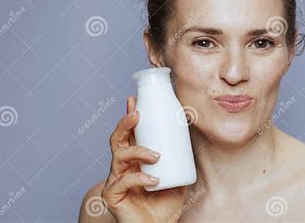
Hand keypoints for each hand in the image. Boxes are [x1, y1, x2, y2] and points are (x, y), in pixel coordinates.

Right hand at [101, 96, 188, 222]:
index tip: (134, 100)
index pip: (129, 134)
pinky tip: (154, 179)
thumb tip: (192, 139)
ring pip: (119, 156)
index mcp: (134, 160)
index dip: (129, 116)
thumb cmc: (164, 204)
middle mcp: (122, 167)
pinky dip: (140, 178)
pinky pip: (123, 181)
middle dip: (125, 123)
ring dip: (138, 151)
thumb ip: (181, 161)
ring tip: (156, 155)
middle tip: (137, 115)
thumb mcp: (176, 177)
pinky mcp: (113, 195)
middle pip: (117, 139)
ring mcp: (115, 180)